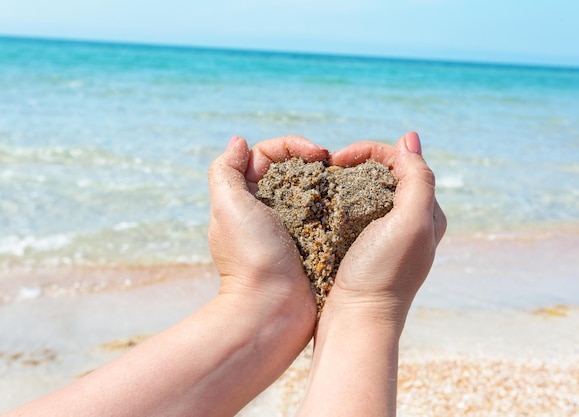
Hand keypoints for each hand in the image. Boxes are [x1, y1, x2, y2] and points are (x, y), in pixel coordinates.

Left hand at [208, 135, 327, 316]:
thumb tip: (238, 141)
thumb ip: (226, 170)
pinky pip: (325, 216)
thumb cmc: (251, 257)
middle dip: (313, 162)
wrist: (273, 309)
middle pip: (291, 169)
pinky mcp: (311, 244)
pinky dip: (336, 207)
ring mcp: (290, 228)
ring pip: (311, 192)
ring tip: (344, 184)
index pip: (269, 153)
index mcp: (245, 196)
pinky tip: (348, 206)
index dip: (293, 145)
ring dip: (327, 183)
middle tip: (333, 165)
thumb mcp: (228, 207)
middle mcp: (266, 209)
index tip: (317, 153)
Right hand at [326, 131, 446, 324]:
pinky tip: (323, 207)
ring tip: (324, 184)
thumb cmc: (383, 273)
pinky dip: (339, 202)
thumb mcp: (411, 222)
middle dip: (357, 164)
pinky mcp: (364, 249)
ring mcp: (386, 237)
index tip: (338, 159)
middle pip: (385, 174)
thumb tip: (411, 138)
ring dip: (346, 182)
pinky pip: (354, 213)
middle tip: (330, 168)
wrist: (357, 321)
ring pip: (368, 192)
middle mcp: (410, 223)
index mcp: (428, 213)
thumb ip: (417, 179)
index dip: (370, 151)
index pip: (402, 162)